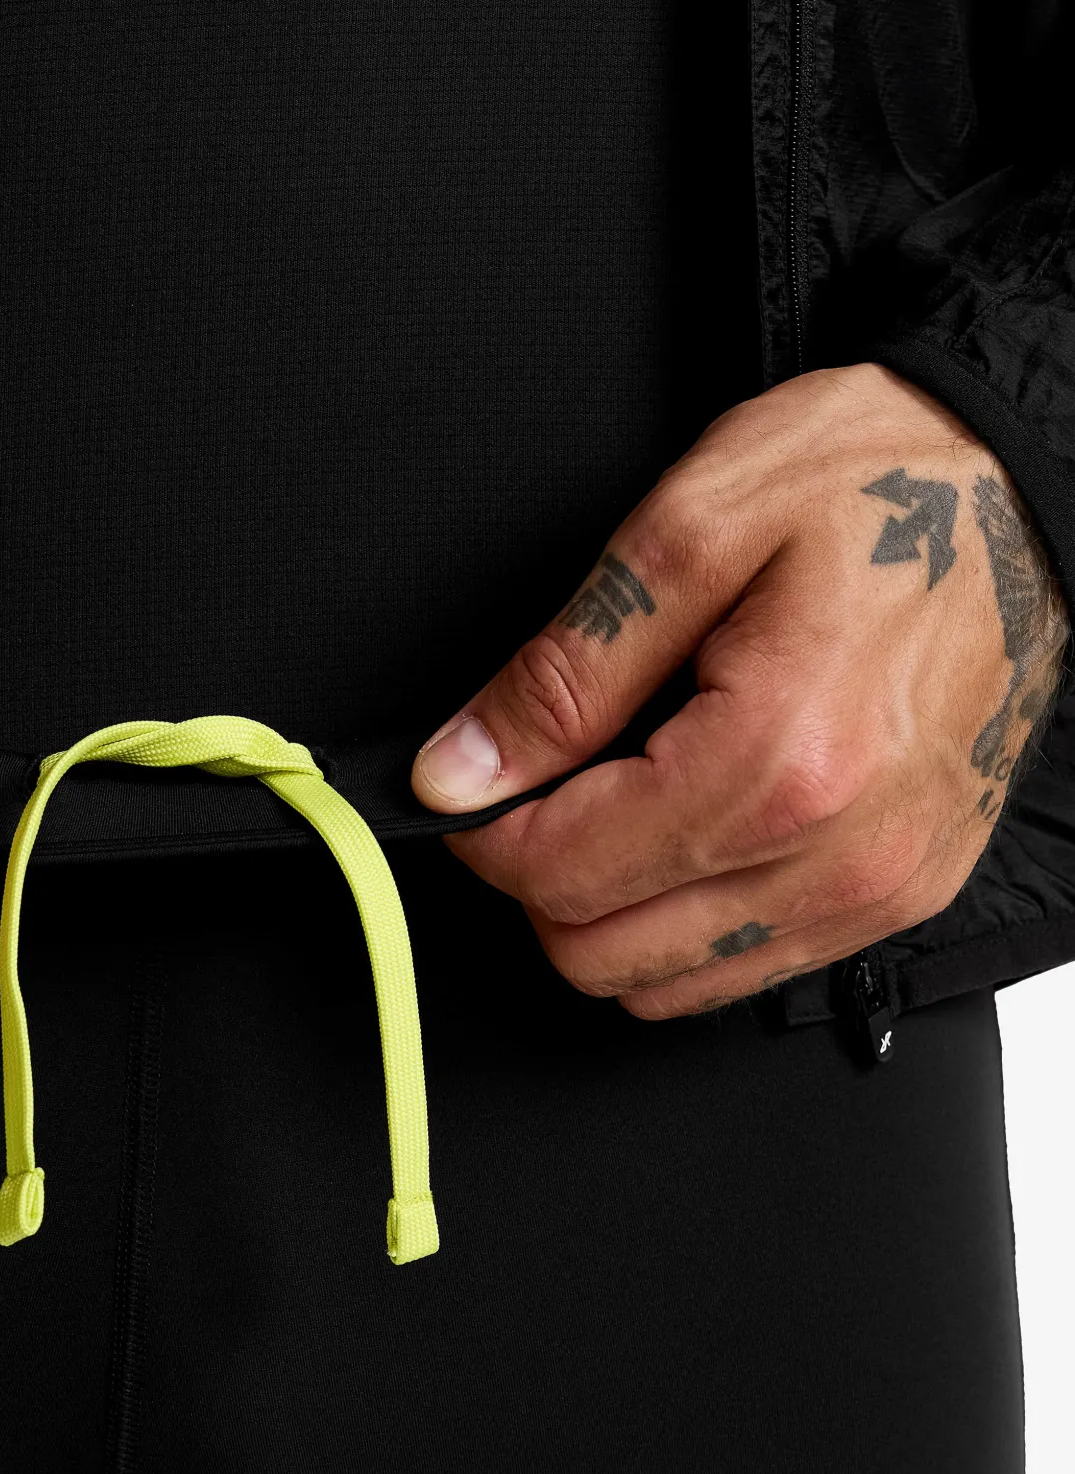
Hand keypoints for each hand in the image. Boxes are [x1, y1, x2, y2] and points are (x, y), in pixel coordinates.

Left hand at [411, 363, 1070, 1017]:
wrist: (1025, 490)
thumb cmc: (879, 483)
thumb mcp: (688, 533)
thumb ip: (560, 674)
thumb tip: (459, 771)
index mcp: (776, 762)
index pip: (559, 874)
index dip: (486, 832)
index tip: (474, 781)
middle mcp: (837, 853)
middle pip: (598, 954)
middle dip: (540, 881)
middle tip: (546, 789)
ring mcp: (879, 890)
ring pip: (665, 986)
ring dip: (609, 912)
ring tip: (623, 803)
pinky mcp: (902, 898)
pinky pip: (745, 970)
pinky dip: (684, 923)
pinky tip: (690, 831)